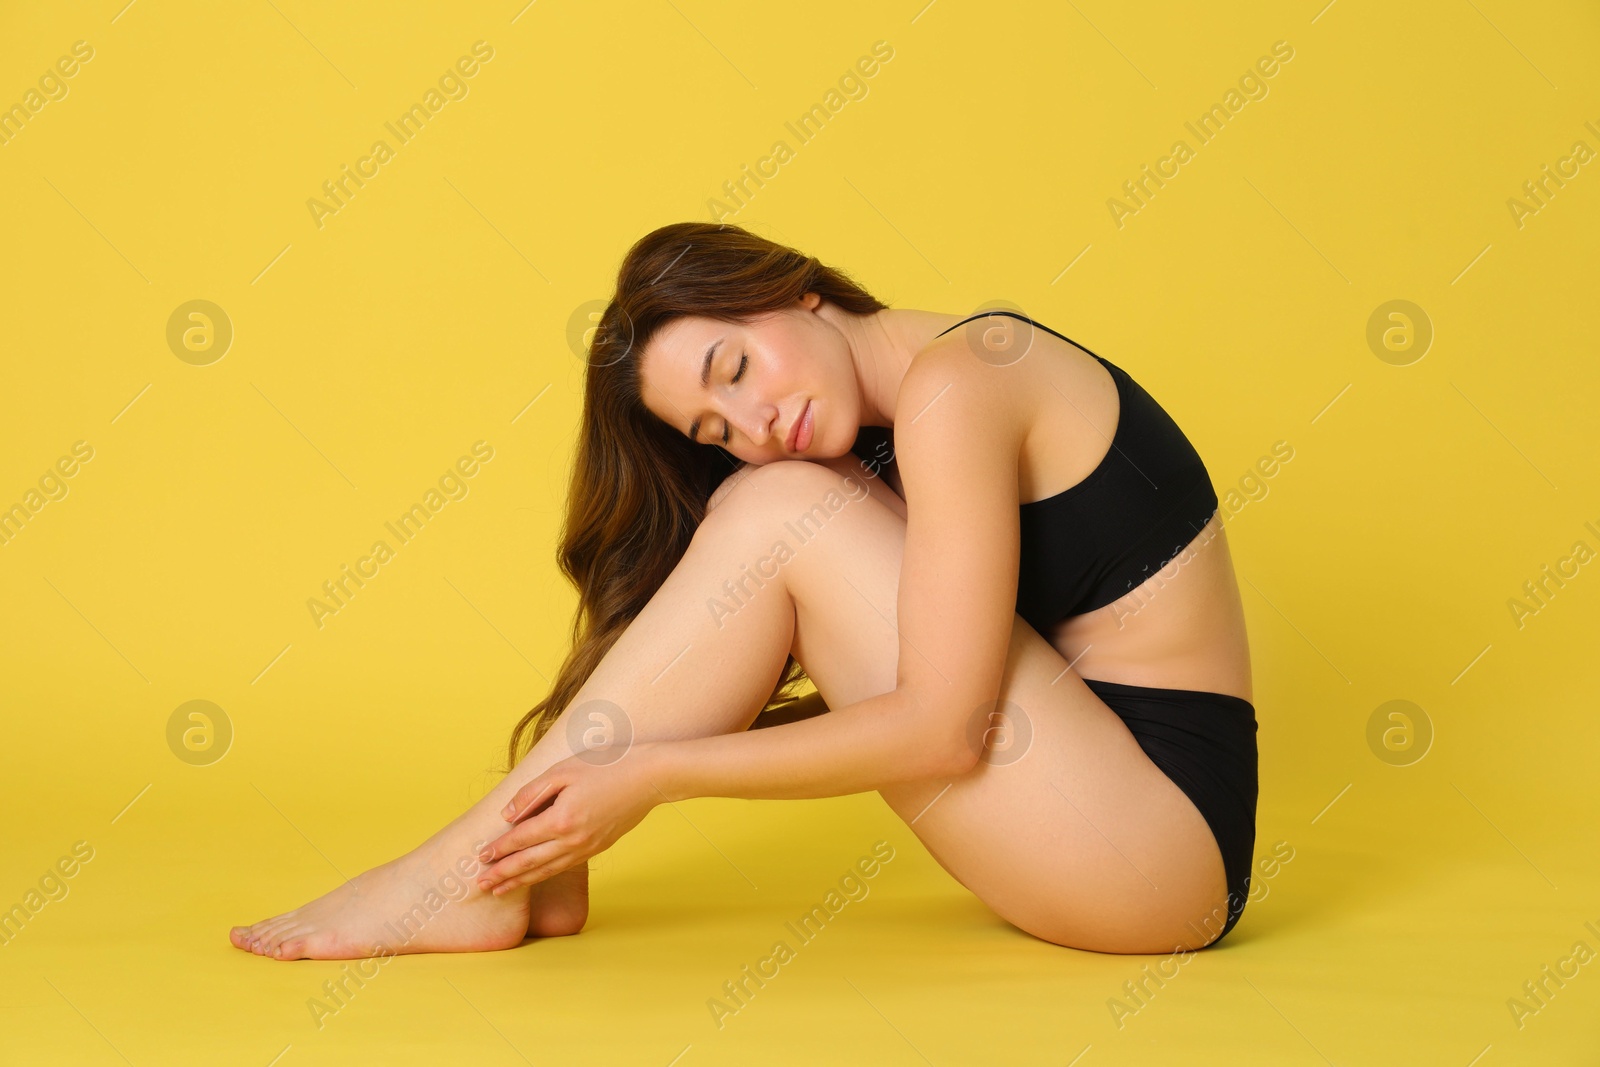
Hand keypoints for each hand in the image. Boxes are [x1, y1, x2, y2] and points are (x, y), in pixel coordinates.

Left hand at [476, 741, 664, 893]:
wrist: (649, 777)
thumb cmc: (606, 765)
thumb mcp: (563, 770)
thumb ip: (532, 793)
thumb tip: (507, 815)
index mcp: (561, 818)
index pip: (521, 839)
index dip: (499, 849)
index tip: (480, 857)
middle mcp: (573, 839)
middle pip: (529, 863)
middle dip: (503, 875)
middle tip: (480, 885)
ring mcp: (586, 847)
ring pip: (546, 870)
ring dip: (520, 882)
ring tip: (499, 890)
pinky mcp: (597, 848)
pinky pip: (563, 867)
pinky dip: (543, 875)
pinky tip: (534, 878)